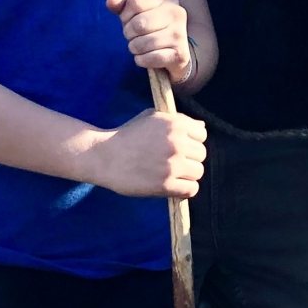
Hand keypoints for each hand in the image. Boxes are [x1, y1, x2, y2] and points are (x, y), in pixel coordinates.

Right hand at [87, 109, 206, 198]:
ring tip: (172, 174)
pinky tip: (174, 186)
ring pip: (198, 172)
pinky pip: (191, 189)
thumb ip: (178, 121)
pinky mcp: (165, 184)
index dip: (192, 140)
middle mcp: (177, 143)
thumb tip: (202, 128)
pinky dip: (185, 190)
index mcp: (175, 124)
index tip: (180, 146)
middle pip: (201, 154)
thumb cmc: (127, 135)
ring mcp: (172, 164)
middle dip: (190, 157)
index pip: (202, 134)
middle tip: (173, 161)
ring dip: (188, 174)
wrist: (104, 156)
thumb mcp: (151, 117)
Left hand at [107, 0, 192, 83]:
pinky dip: (142, 60)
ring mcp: (180, 34)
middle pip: (139, 23)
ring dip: (134, 48)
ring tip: (139, 46)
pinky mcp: (180, 55)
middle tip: (133, 36)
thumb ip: (122, 5)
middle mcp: (177, 13)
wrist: (174, 52)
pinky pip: (150, 58)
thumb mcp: (135, 12)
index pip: (136, 1)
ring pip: (143, 43)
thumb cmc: (151, 28)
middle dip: (129, 33)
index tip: (128, 20)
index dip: (125, 14)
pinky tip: (145, 57)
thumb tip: (111, 1)